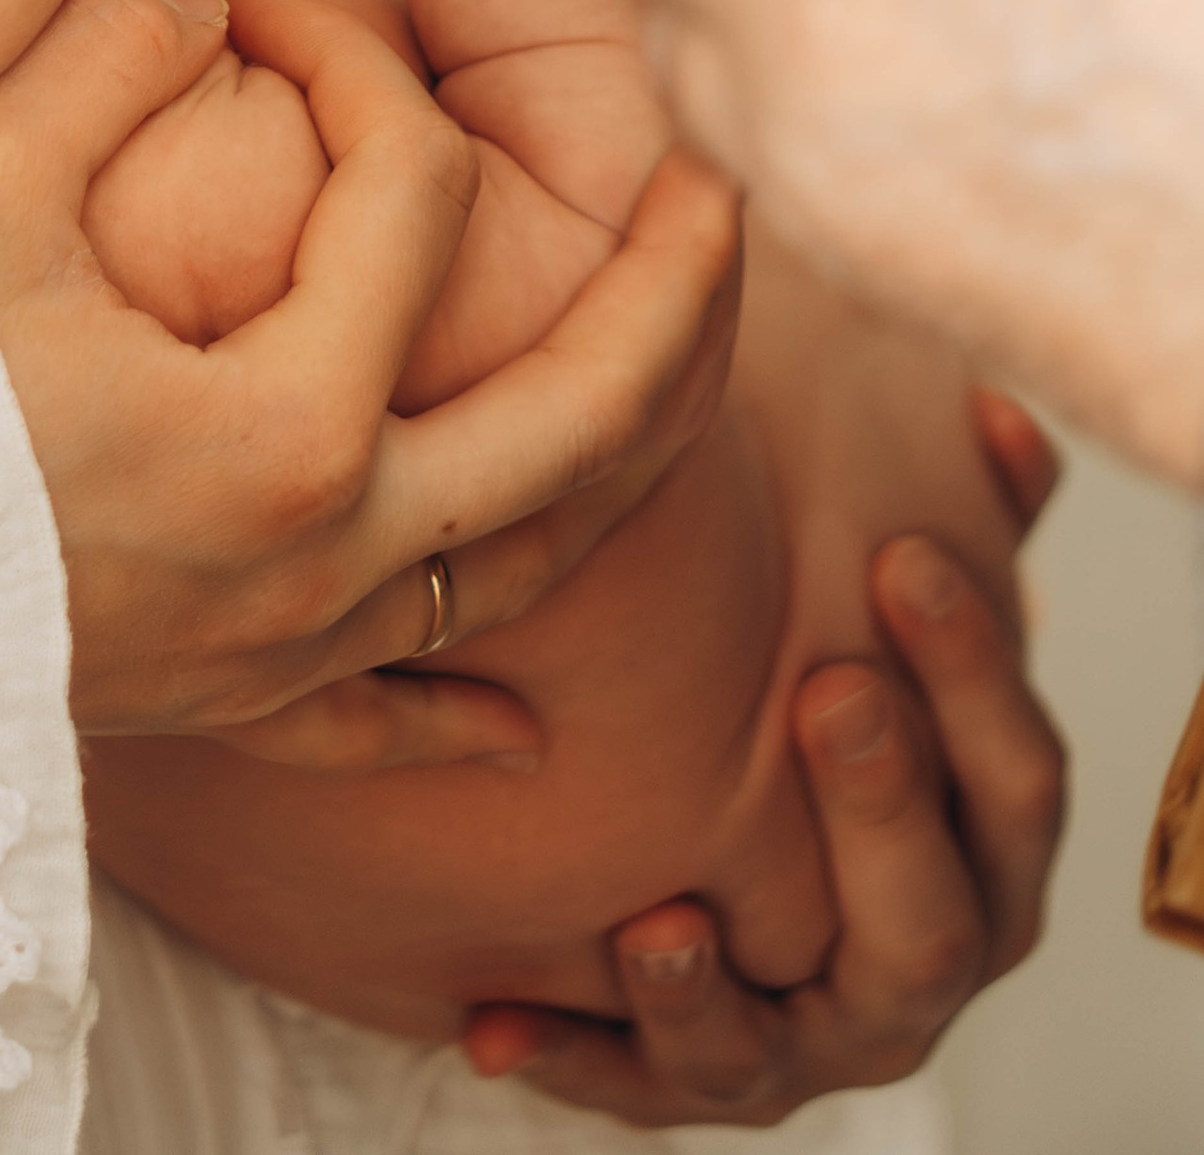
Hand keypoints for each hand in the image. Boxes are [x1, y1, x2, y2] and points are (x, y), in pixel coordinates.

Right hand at [0, 0, 739, 755]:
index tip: (253, 6)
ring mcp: (291, 643)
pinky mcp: (228, 706)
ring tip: (681, 371)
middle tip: (726, 193)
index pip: (401, 195)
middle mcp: (329, 549)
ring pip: (524, 563)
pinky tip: (514, 723)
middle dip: (671, 299)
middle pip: (578, 419)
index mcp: (286, 422)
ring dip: (624, 461)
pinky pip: (381, 726)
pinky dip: (458, 713)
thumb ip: (108, 57)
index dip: (344, 62)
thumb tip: (203, 8)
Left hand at [464, 529, 1065, 1121]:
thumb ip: (955, 531)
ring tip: (662, 919)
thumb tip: (1000, 418)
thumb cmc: (824, 698)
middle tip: (826, 690)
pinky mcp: (698, 1084)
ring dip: (715, 985)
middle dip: (881, 808)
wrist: (730, 849)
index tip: (903, 553)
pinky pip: (635, 1090)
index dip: (973, 672)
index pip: (1014, 778)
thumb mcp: (887, 620)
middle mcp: (915, 963)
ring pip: (785, 1043)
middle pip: (929, 922)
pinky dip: (571, 1055)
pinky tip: (490, 1021)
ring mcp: (806, 1040)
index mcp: (982, 850)